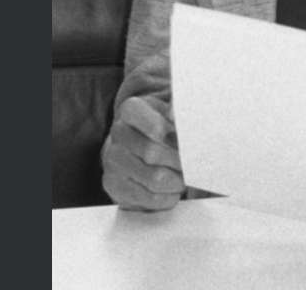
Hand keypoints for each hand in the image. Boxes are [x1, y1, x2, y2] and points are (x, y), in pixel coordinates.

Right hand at [101, 96, 184, 210]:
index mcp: (131, 110)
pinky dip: (168, 196)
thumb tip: (175, 113)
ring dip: (177, 180)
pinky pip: (149, 197)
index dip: (167, 133)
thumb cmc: (162, 126)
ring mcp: (112, 159)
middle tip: (193, 163)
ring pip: (154, 178)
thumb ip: (177, 107)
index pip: (149, 122)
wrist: (139, 147)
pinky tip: (173, 188)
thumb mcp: (170, 110)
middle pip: (153, 153)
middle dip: (179, 161)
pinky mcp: (113, 184)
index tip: (182, 140)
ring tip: (185, 176)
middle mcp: (118, 132)